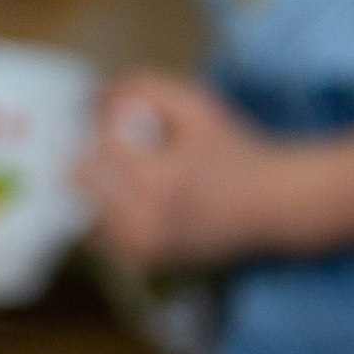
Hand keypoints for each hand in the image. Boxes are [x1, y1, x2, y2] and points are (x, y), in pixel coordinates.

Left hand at [84, 73, 303, 268]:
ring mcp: (142, 249)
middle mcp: (144, 223)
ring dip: (94, 186)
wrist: (275, 207)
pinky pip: (99, 235)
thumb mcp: (198, 107)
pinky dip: (106, 213)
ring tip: (126, 172)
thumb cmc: (238, 152)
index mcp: (158, 182)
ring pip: (82, 209)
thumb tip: (96, 93)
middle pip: (77, 181)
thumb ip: (145, 89)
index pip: (95, 148)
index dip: (103, 128)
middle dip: (92, 156)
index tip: (121, 123)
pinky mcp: (144, 264)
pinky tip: (132, 198)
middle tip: (117, 146)